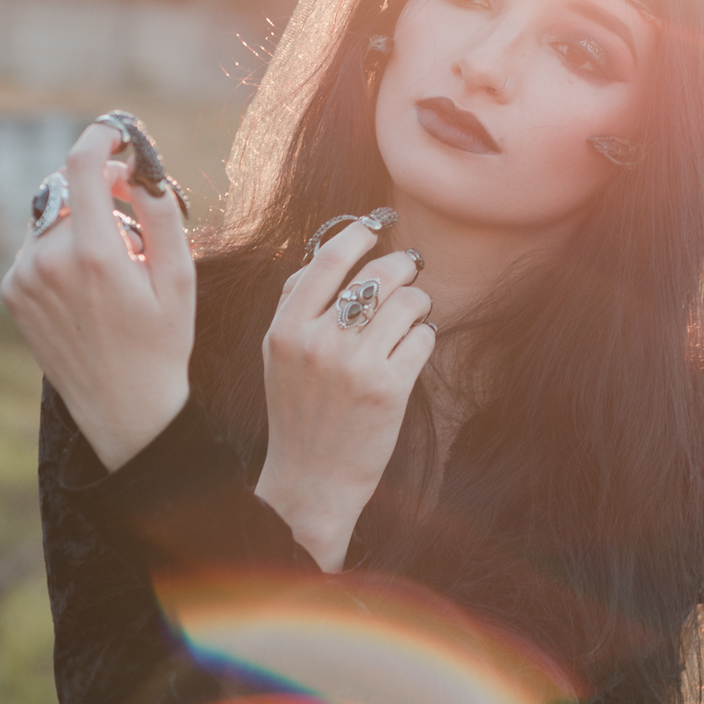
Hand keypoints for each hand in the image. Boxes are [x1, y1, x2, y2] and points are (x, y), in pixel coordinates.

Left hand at [2, 122, 195, 469]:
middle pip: (70, 190)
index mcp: (94, 255)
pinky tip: (88, 286)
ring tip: (114, 268)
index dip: (101, 138)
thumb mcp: (180, 279)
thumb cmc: (162, 342)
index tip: (118, 133)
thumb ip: (161, 215)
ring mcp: (24, 277)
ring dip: (82, 223)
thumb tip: (139, 170)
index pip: (81, 166)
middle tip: (135, 222)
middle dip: (103, 193)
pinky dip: (62, 248)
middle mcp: (49, 261)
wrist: (124, 407)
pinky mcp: (12, 291)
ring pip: (52, 216)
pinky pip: (37, 245)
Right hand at [255, 220, 434, 569]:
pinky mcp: (389, 388)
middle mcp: (318, 343)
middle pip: (376, 275)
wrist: (312, 479)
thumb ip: (296, 305)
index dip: (358, 234)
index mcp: (286, 329)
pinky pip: (423, 337)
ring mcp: (355, 365)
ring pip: (407, 302)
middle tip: (410, 267)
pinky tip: (414, 347)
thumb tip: (326, 254)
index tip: (375, 225)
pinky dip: (425, 335)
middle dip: (401, 266)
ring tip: (413, 311)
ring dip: (418, 301)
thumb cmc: (299, 411)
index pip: (327, 261)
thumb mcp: (279, 354)